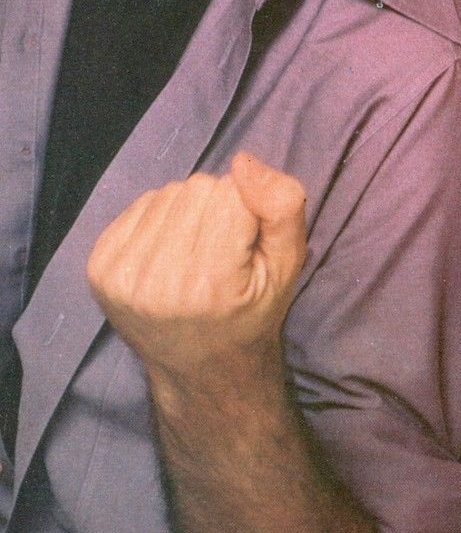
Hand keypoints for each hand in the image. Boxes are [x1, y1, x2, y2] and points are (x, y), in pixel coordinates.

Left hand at [87, 153, 306, 379]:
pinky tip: (168, 254)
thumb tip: (243, 162)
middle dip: (217, 208)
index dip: (248, 210)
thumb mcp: (288, 264)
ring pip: (169, 192)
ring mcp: (121, 276)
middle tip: (221, 252)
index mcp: (210, 283)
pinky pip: (141, 204)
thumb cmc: (251, 313)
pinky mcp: (98, 268)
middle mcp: (158, 280)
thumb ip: (283, 206)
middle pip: (198, 188)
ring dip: (187, 212)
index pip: (232, 191)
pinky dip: (160, 220)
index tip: (245, 249)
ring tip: (194, 253)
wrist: (200, 370)